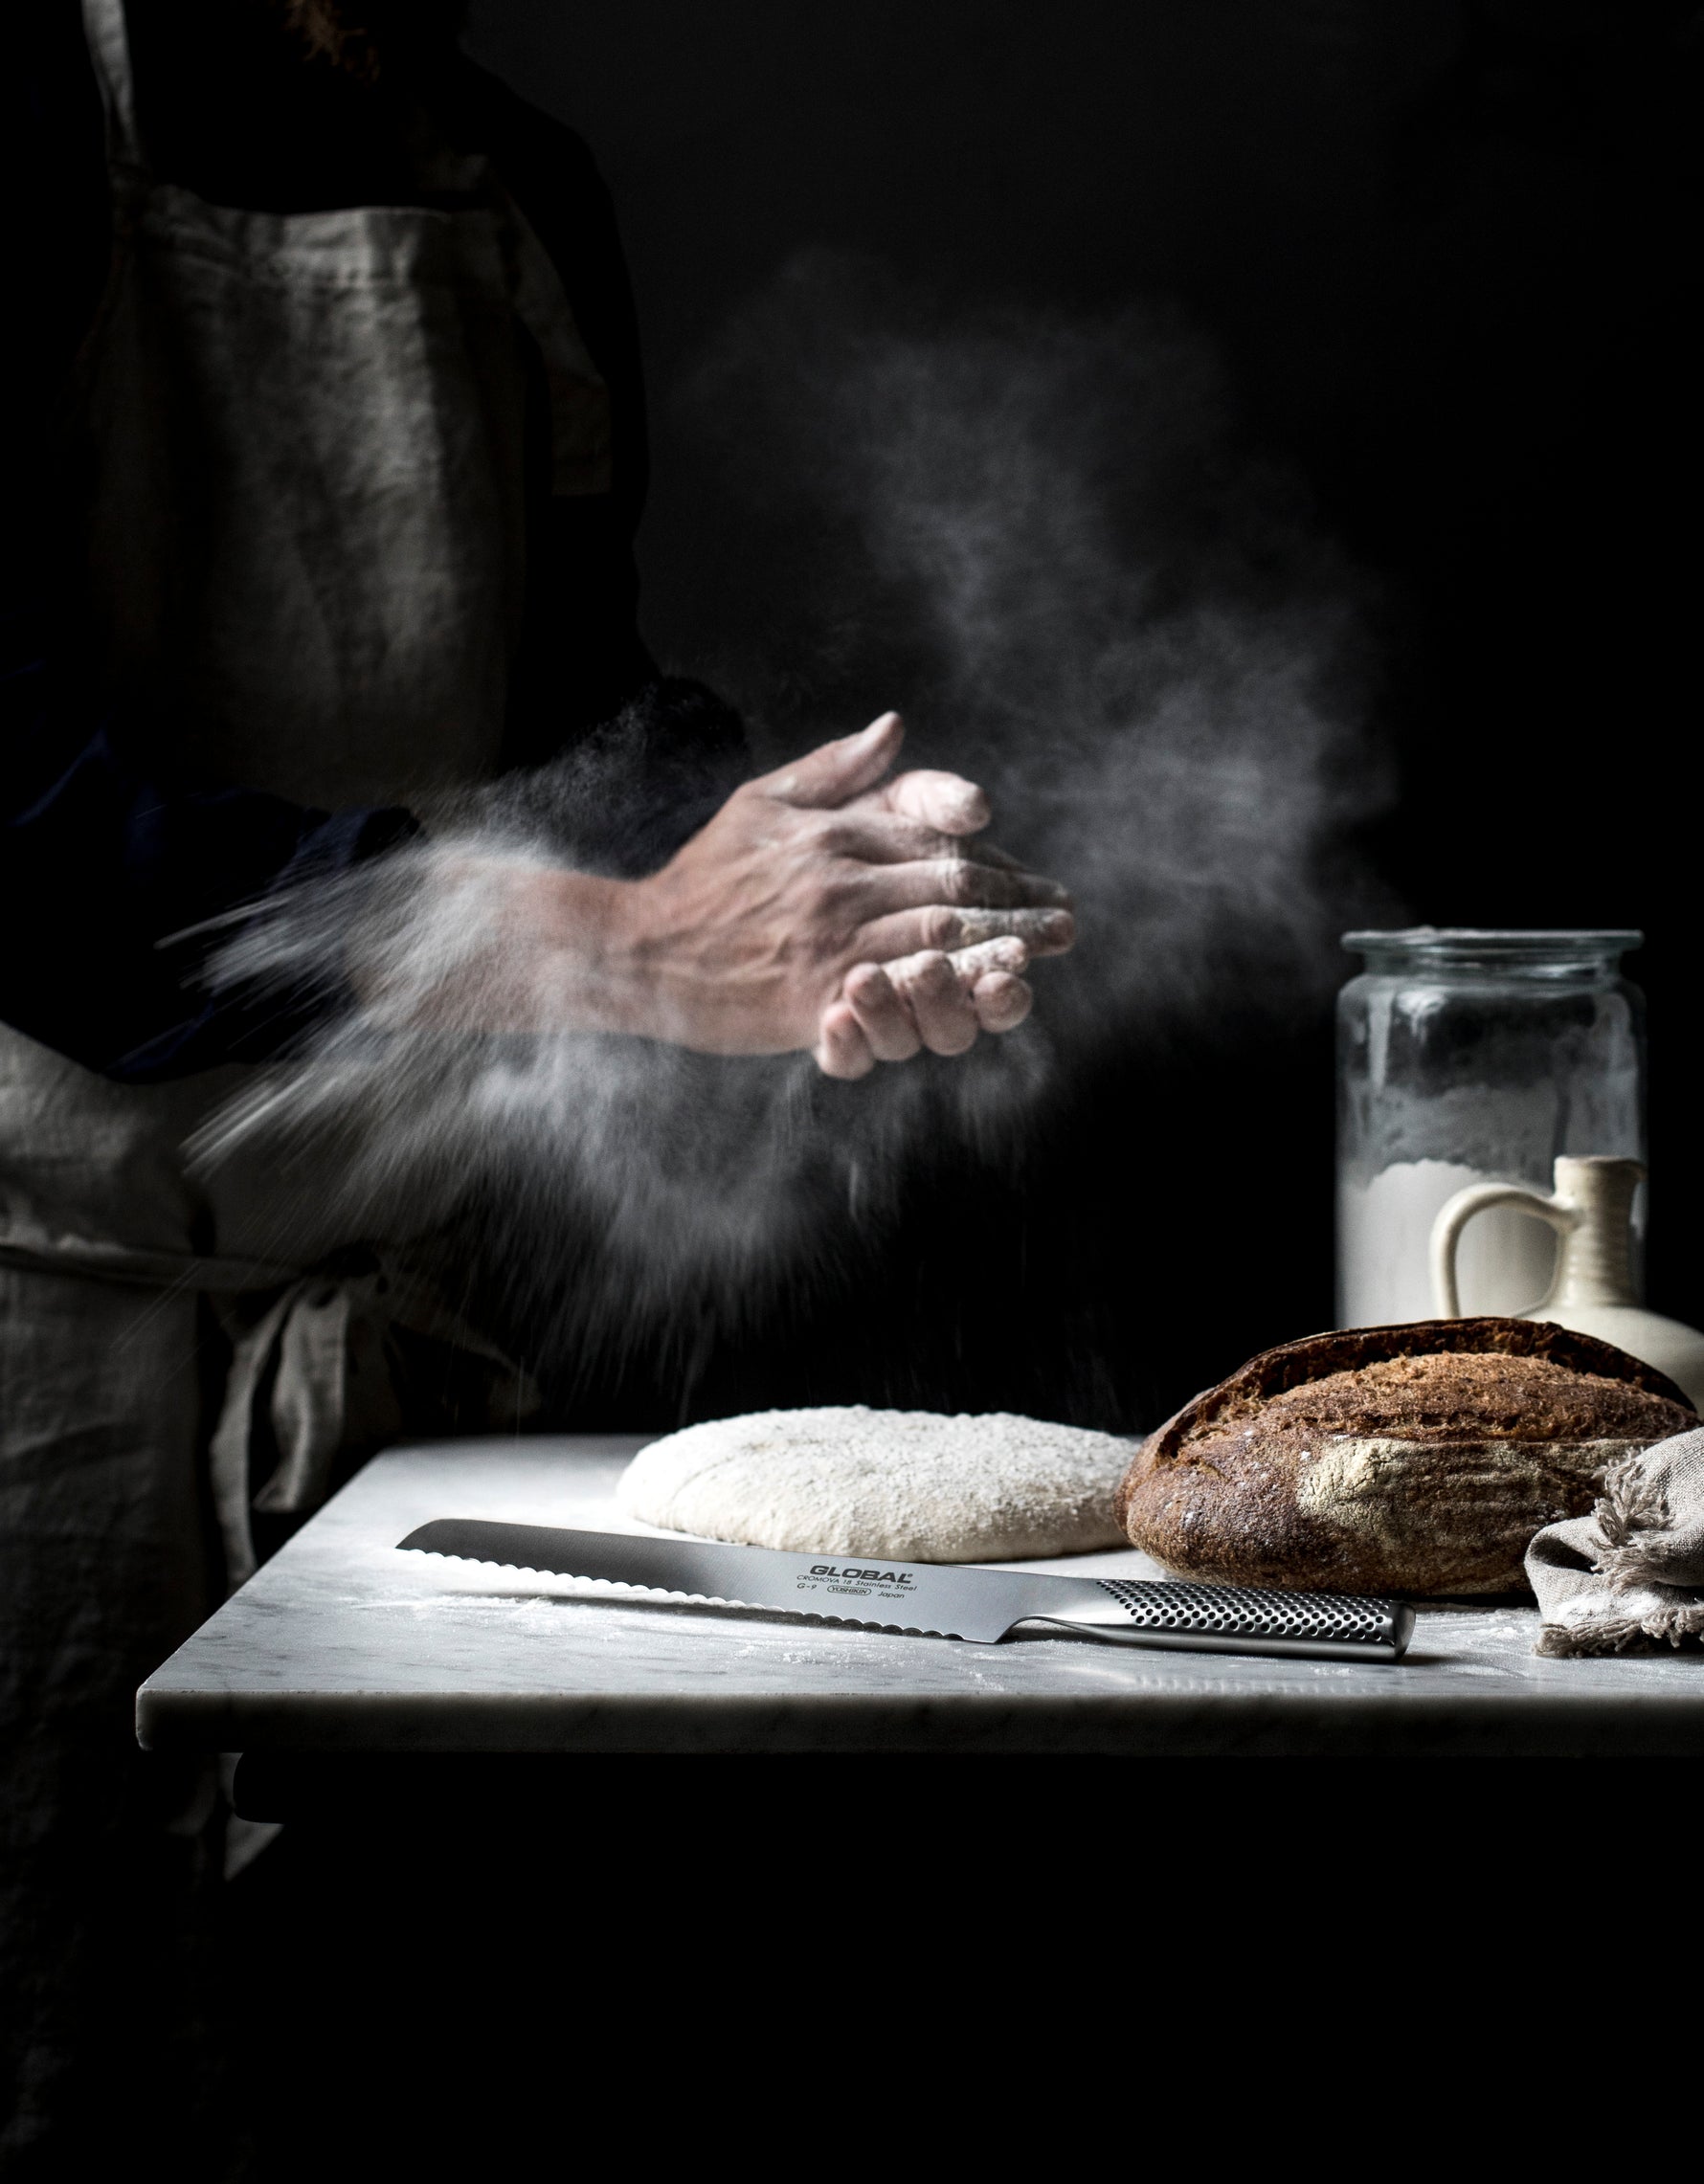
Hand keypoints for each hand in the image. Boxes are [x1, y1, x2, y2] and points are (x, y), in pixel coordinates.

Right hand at [597, 711, 1071, 1053]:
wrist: (639, 949)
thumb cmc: (702, 878)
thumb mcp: (762, 803)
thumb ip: (834, 769)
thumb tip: (894, 727)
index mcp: (831, 832)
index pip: (935, 840)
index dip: (994, 862)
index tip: (1036, 882)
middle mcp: (838, 879)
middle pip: (952, 887)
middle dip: (1018, 905)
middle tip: (1067, 922)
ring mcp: (829, 937)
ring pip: (938, 936)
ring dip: (1002, 946)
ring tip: (1044, 956)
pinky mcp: (816, 992)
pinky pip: (900, 989)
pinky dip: (950, 988)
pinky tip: (986, 995)